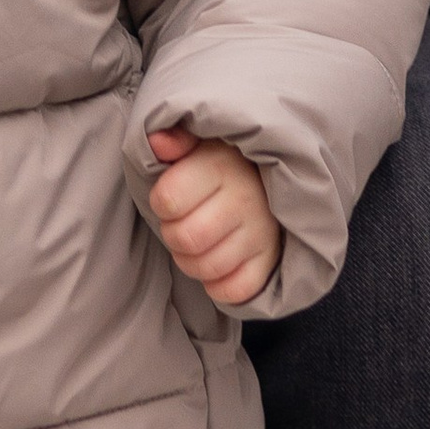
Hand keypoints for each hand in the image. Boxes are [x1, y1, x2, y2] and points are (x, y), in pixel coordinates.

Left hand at [147, 125, 281, 309]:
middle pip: (186, 239)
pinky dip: (218, 284)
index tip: (171, 197)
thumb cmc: (221, 161)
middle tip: (182, 223)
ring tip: (196, 242)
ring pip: (208, 267)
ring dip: (191, 261)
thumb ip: (175, 138)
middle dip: (173, 235)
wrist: (270, 177)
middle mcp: (246, 199)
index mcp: (221, 165)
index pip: (168, 200)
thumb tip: (158, 141)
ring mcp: (262, 232)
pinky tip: (216, 262)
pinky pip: (234, 290)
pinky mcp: (272, 260)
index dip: (161, 203)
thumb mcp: (199, 140)